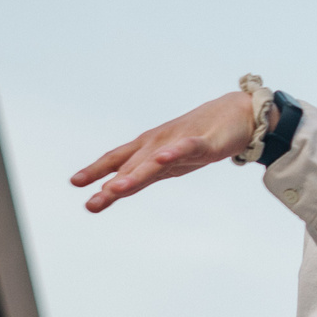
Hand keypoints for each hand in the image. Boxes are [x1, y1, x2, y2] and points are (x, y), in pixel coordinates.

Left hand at [72, 92, 269, 212]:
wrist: (241, 113)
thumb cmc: (203, 136)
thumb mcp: (171, 160)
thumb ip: (145, 173)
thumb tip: (114, 188)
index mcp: (151, 149)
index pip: (118, 159)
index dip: (96, 170)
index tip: (75, 182)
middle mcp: (160, 144)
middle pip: (132, 167)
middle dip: (111, 185)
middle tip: (92, 203)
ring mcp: (181, 142)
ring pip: (154, 161)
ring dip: (133, 175)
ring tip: (114, 188)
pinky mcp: (206, 142)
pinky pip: (187, 148)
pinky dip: (173, 153)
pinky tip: (160, 160)